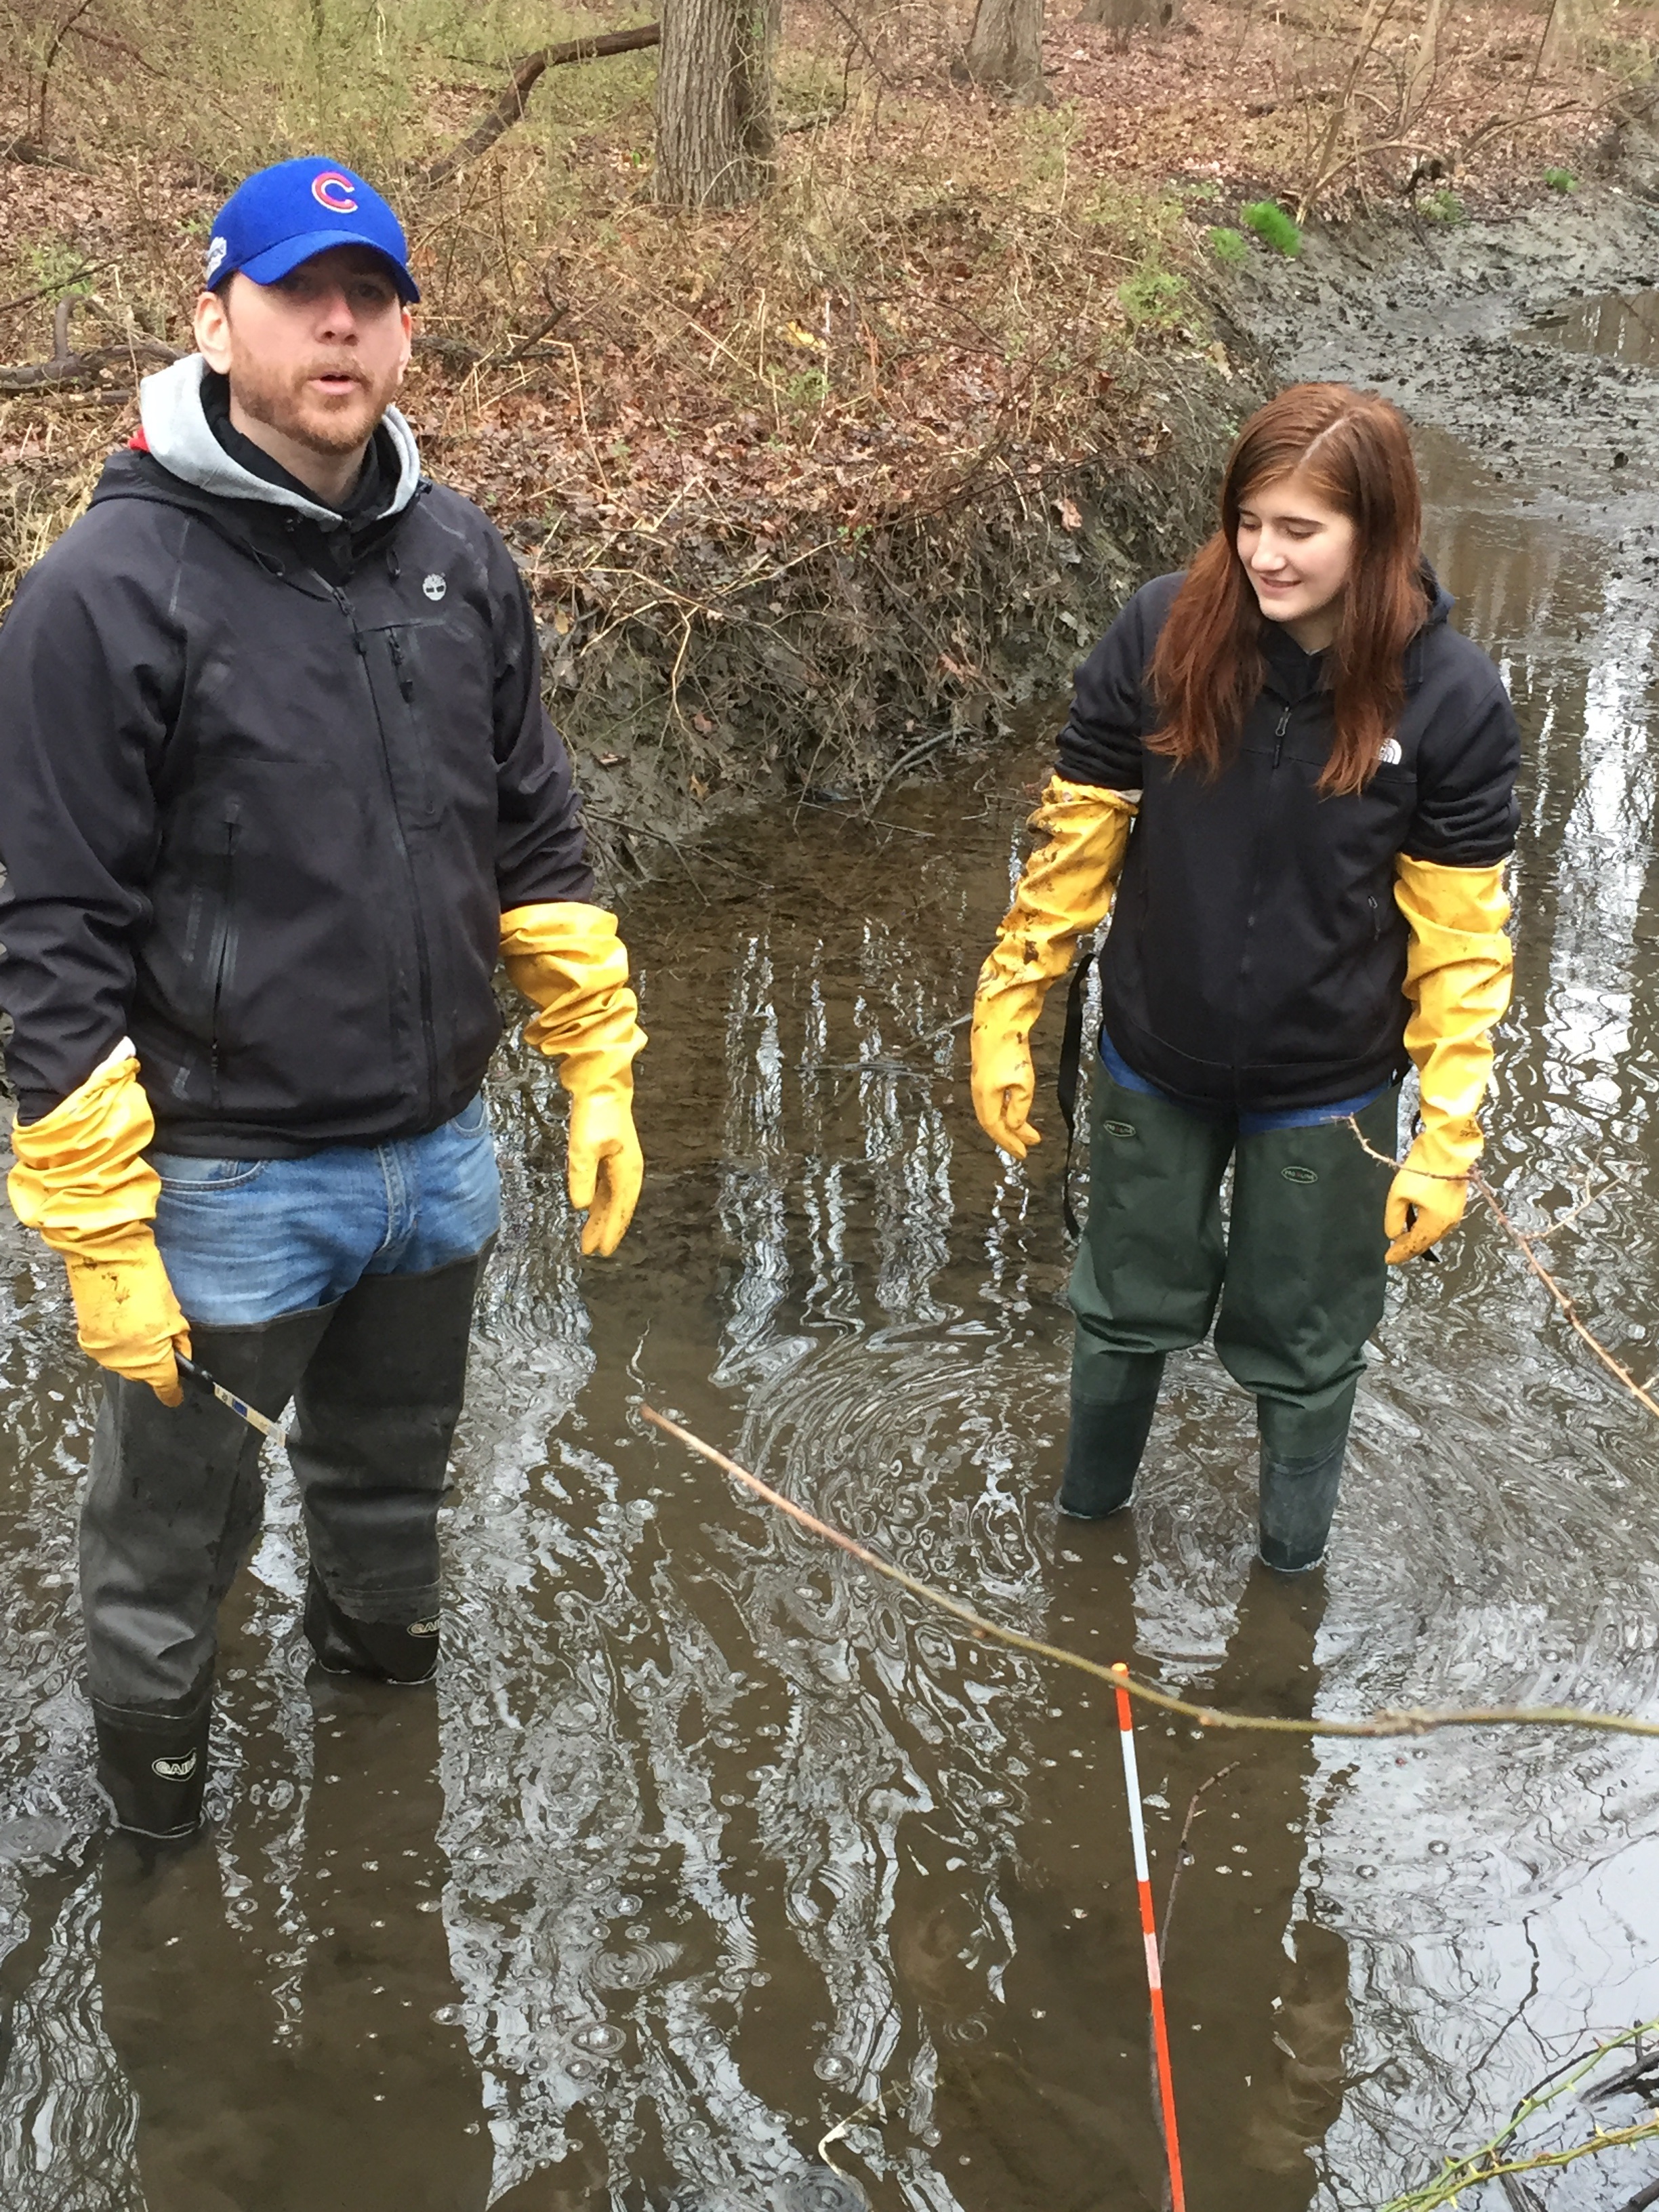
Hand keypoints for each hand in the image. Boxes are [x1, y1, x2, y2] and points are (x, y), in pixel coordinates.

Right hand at [62, 1236, 190, 1403]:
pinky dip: (117, 1341)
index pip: (165, 1385)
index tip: (176, 1396)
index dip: (172, 1391)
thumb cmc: (146, 1280)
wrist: (106, 1257)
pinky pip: (109, 1350)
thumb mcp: (174, 1312)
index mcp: (151, 1357)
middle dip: (154, 1361)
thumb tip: (179, 1353)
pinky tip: (123, 1323)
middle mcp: (124, 1363)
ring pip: (125, 1363)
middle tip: (161, 1336)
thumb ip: (178, 1340)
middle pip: (145, 1373)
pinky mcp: (86, 1340)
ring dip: (134, 1352)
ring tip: (139, 1325)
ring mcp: (103, 1353)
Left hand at [567, 1092, 642, 1255]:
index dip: (611, 1231)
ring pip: (611, 1197)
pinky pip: (606, 1185)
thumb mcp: (584, 1148)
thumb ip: (582, 1178)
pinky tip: (590, 1206)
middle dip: (605, 1228)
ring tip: (589, 1235)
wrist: (603, 1082)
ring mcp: (620, 1160)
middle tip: (592, 1249)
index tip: (601, 1250)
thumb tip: (581, 1206)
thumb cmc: (596, 1113)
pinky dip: (599, 1200)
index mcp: (627, 1170)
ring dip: (601, 1216)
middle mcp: (627, 1169)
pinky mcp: (610, 1152)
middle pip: (617, 1206)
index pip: (620, 1209)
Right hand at [970, 1009, 1040, 1160]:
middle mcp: (979, 1091)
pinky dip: (1006, 1108)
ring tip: (1026, 1131)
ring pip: (993, 1110)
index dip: (1009, 1143)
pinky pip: (995, 1098)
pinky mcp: (988, 1071)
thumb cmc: (1011, 1050)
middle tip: (1026, 1146)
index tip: (1024, 1154)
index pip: (995, 1128)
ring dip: (1009, 1122)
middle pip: (992, 1121)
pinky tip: (1015, 1108)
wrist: (998, 1019)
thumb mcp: (1023, 1083)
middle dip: (1009, 1136)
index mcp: (984, 1097)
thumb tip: (1015, 1125)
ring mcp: (981, 1080)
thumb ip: (1019, 1108)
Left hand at [1385, 1165, 1467, 1263]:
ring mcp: (1455, 1211)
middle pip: (1427, 1241)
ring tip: (1404, 1240)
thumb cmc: (1421, 1171)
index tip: (1388, 1259)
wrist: (1447, 1147)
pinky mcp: (1456, 1201)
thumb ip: (1394, 1219)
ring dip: (1419, 1237)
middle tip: (1395, 1252)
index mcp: (1435, 1224)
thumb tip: (1394, 1235)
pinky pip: (1439, 1222)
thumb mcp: (1398, 1195)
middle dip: (1410, 1247)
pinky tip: (1417, 1224)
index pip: (1415, 1245)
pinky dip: (1426, 1227)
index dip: (1400, 1253)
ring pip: (1434, 1232)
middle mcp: (1449, 1222)